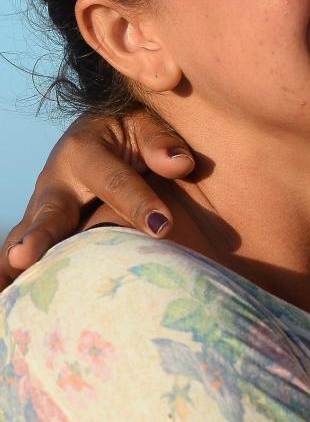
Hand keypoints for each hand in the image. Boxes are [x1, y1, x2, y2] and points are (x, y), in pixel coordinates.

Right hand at [1, 110, 194, 289]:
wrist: (101, 131)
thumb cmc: (130, 130)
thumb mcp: (146, 123)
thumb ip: (161, 142)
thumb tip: (180, 163)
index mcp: (83, 150)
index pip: (115, 183)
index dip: (138, 204)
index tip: (162, 228)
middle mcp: (56, 181)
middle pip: (50, 214)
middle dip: (39, 237)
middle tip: (23, 257)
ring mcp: (43, 206)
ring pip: (26, 236)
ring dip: (14, 263)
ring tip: (8, 288)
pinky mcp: (39, 226)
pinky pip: (21, 248)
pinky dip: (10, 273)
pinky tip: (9, 298)